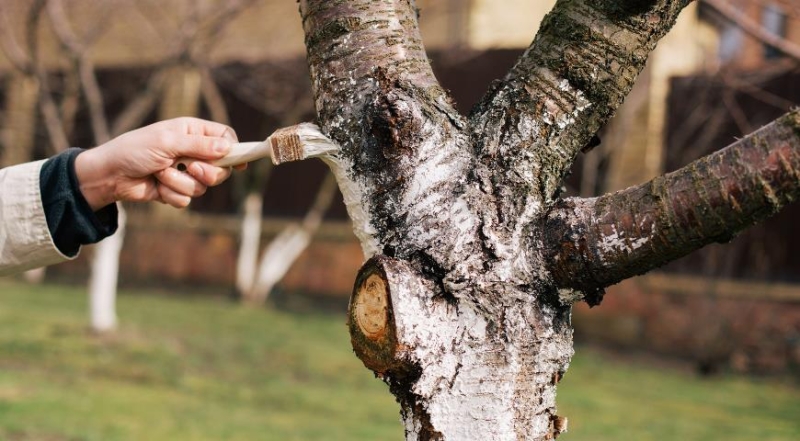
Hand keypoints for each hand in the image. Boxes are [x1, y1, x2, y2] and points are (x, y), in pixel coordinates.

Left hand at [75, 117, 240, 209]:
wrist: (110, 174)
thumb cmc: (135, 150)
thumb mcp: (167, 142)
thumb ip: (199, 145)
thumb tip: (228, 147)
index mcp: (193, 132)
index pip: (225, 138)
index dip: (235, 150)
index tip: (239, 163)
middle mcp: (193, 151)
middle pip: (222, 167)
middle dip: (208, 172)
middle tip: (191, 168)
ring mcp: (186, 172)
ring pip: (204, 186)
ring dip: (180, 182)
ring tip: (160, 174)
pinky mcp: (177, 190)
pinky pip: (188, 199)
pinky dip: (171, 194)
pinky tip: (157, 186)